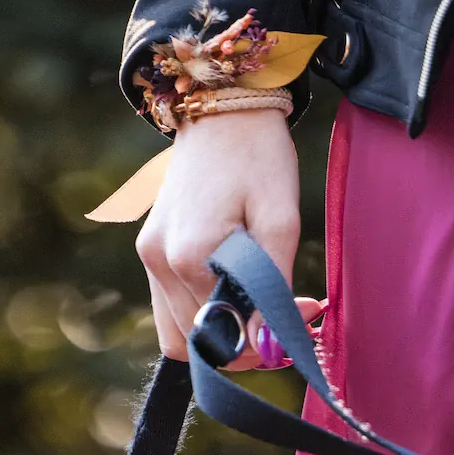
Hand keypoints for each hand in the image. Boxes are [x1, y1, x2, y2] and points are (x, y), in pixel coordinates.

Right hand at [136, 108, 301, 360]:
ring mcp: (149, 259)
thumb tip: (268, 348)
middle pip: (199, 344)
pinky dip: (202, 318)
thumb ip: (272, 290)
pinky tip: (233, 294)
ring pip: (178, 338)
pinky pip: (170, 313)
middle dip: (247, 343)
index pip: (225, 335)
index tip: (303, 314)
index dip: (267, 342)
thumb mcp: (281, 221)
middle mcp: (160, 263)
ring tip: (259, 309)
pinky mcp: (149, 253)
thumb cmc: (258, 156)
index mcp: (191, 255)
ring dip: (220, 338)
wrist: (221, 107)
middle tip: (287, 314)